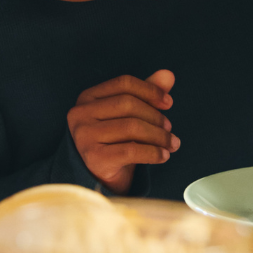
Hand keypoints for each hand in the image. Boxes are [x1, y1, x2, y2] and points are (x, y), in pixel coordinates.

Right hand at [67, 70, 177, 191]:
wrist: (98, 177)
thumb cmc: (114, 141)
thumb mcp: (128, 115)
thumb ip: (145, 94)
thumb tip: (168, 75)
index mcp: (88, 97)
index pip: (123, 83)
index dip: (150, 90)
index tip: (168, 103)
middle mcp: (81, 114)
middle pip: (128, 104)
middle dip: (155, 116)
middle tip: (170, 129)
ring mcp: (85, 136)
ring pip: (131, 127)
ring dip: (159, 136)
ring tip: (172, 143)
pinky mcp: (94, 158)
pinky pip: (131, 151)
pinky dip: (153, 153)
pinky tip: (163, 156)